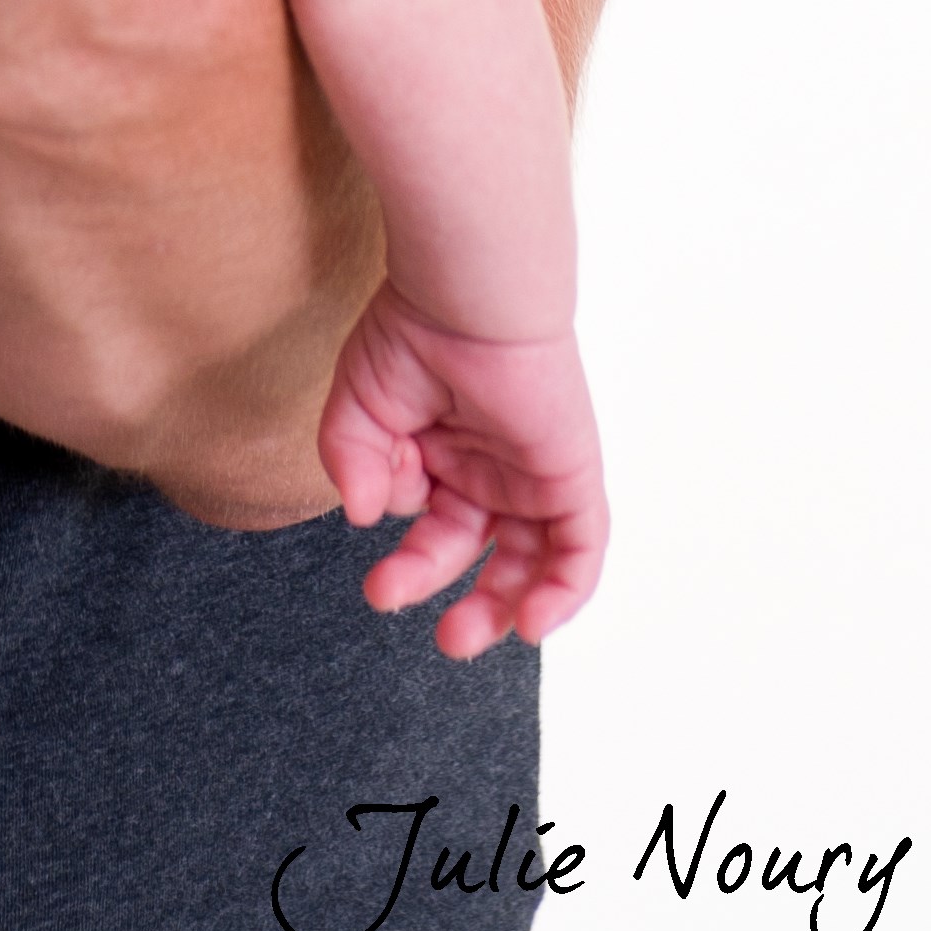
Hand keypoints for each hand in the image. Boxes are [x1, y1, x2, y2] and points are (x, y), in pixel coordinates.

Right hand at [318, 290, 608, 654]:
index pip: (432, 527)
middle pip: (476, 553)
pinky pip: (578, 551)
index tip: (373, 558)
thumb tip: (361, 516)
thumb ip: (352, 462)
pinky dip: (562, 594)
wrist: (465, 295)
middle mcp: (493, 469)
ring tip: (458, 636)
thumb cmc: (414, 330)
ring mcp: (534, 475)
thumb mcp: (360, 404)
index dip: (404, 555)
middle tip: (397, 604)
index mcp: (447, 454)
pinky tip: (529, 623)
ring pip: (529, 564)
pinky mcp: (572, 476)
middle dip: (438, 588)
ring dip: (500, 609)